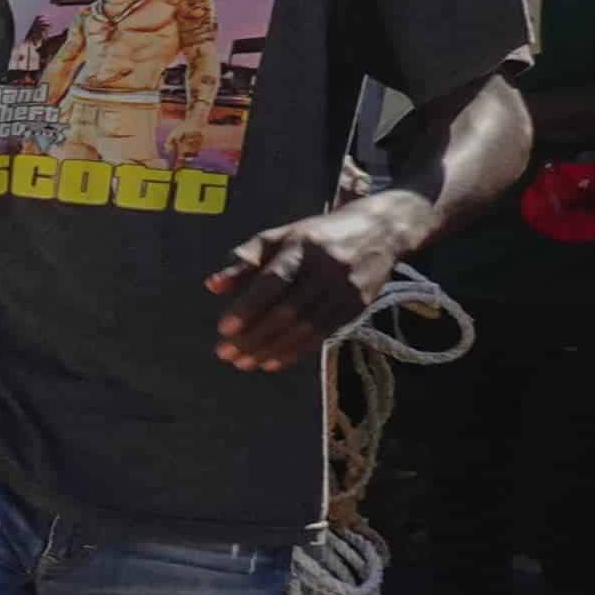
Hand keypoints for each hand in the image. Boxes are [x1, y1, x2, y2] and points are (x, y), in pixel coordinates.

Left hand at [206, 193, 433, 372]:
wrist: (381, 230)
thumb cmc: (316, 236)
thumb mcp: (281, 236)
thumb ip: (246, 258)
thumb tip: (213, 286)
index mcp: (302, 246)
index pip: (273, 281)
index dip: (248, 307)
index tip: (224, 328)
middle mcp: (326, 268)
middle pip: (287, 310)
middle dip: (254, 336)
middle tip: (225, 353)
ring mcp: (345, 289)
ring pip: (304, 328)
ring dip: (271, 350)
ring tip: (243, 363)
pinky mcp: (357, 306)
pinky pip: (322, 335)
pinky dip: (295, 352)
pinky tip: (271, 362)